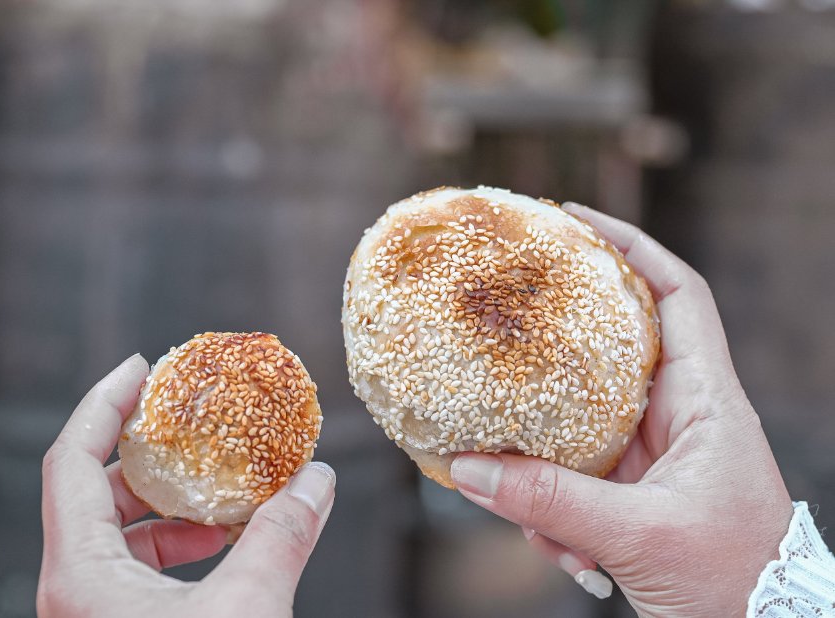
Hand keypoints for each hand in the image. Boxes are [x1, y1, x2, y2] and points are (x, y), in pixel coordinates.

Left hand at [38, 354, 335, 617]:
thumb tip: (317, 480)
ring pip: (116, 533)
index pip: (71, 460)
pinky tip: (220, 542)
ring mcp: (91, 614)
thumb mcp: (247, 611)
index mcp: (79, 577)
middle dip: (146, 451)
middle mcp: (72, 591)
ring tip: (219, 490)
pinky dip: (174, 544)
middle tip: (188, 420)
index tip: (141, 366)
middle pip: (93, 491)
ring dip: (167, 503)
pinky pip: (134, 568)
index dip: (103, 402)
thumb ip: (281, 537)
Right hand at [450, 204, 792, 616]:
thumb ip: (554, 502)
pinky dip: (554, 506)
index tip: (575, 220)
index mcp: (707, 402)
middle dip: (560, 336)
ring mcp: (654, 455)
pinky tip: (557, 548)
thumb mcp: (642, 536)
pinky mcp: (634, 491)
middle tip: (508, 310)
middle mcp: (680, 417)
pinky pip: (577, 476)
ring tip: (528, 502)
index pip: (678, 295)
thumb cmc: (740, 584)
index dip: (632, 247)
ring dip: (546, 458)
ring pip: (582, 421)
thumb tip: (470, 469)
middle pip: (615, 345)